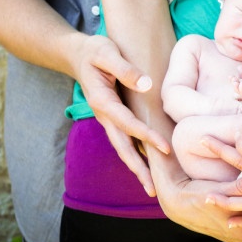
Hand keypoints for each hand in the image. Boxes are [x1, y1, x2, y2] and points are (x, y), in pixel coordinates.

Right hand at [73, 34, 169, 195]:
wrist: (76, 54)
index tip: (165, 148)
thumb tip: (146, 85)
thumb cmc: (94, 51)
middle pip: (122, 147)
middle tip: (154, 189)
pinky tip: (147, 165)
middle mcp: (104, 115)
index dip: (146, 136)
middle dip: (138, 168)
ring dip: (137, 167)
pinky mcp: (113, 117)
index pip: (128, 124)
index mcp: (102, 102)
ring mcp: (107, 119)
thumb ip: (125, 69)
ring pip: (122, 147)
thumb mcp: (106, 53)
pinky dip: (135, 155)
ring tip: (151, 186)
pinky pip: (124, 140)